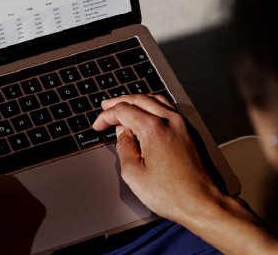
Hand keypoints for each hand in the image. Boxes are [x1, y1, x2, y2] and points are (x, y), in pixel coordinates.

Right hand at [92, 94, 223, 224]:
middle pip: (138, 99)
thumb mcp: (134, 174)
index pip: (123, 111)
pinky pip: (168, 107)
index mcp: (153, 128)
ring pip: (155, 99)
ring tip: (124, 107)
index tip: (98, 125)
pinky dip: (152, 105)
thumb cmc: (172, 194)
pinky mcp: (189, 131)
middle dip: (118, 103)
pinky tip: (146, 114)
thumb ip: (123, 147)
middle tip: (106, 107)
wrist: (204, 204)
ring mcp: (181, 124)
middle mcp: (169, 120)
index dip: (106, 116)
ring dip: (136, 101)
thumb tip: (123, 134)